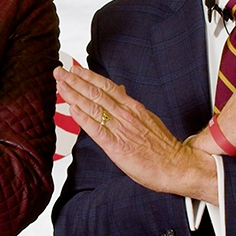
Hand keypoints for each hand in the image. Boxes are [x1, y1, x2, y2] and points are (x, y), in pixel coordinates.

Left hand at [54, 64, 218, 203]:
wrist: (177, 166)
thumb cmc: (163, 147)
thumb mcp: (148, 118)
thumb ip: (131, 105)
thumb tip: (120, 89)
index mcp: (133, 107)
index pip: (107, 86)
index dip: (88, 77)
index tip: (73, 69)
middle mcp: (126, 114)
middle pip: (97, 93)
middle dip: (75, 81)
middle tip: (59, 71)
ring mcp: (121, 129)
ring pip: (94, 107)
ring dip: (75, 94)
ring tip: (60, 85)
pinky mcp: (117, 146)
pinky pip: (97, 129)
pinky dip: (83, 117)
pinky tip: (72, 108)